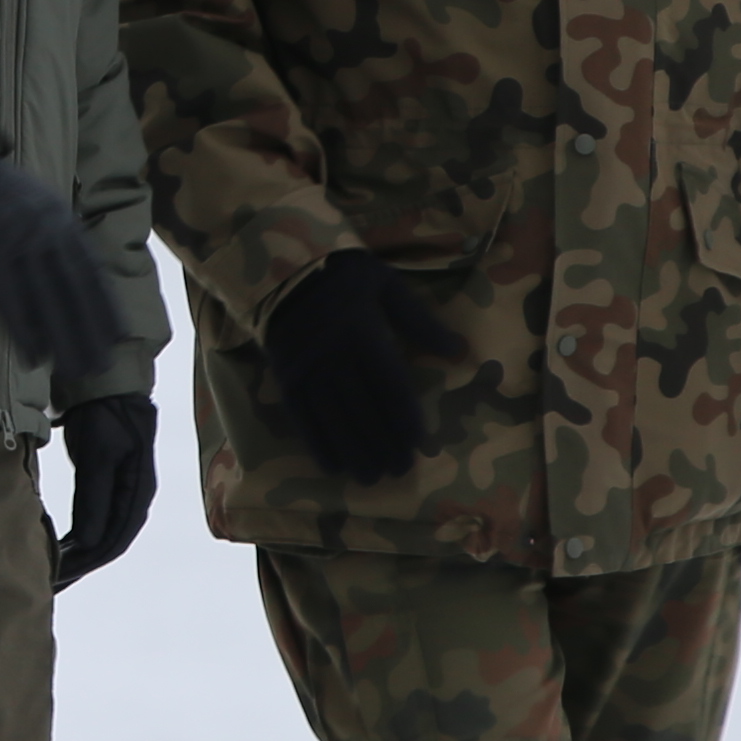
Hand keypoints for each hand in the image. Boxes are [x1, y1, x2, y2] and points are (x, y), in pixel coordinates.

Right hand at [0, 157, 126, 376]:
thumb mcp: (37, 204)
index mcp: (61, 220)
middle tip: (100, 366)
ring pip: (46, 299)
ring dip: (62, 338)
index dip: (105, 306)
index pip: (91, 271)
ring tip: (73, 370)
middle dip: (89, 331)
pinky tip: (32, 355)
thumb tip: (74, 272)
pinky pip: (9, 297)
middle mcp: (46, 230)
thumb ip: (55, 236)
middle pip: (73, 290)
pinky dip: (22, 329)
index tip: (119, 336)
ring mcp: (18, 239)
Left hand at [48, 393, 157, 584]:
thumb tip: (85, 542)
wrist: (109, 387)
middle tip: (47, 582)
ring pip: (102, 538)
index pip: (113, 540)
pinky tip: (57, 549)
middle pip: (108, 545)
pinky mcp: (109, 490)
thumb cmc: (105, 415)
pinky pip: (96, 524)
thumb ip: (93, 496)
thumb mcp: (97, 453)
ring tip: (49, 571)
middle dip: (79, 565)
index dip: (86, 561)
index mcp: (137, 493)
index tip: (58, 574)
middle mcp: (134, 500)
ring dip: (78, 556)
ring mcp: (124, 496)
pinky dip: (77, 540)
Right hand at [259, 252, 442, 483]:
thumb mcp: (386, 285)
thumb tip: (460, 351)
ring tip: (370, 477)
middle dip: (382, 444)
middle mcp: (333, 355)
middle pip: (362, 410)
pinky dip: (316, 443)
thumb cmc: (342, 274)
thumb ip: (420, 322)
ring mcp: (306, 368)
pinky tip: (331, 466)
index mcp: (362, 332)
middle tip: (399, 470)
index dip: (404, 419)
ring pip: (333, 418)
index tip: (419, 444)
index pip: (389, 386)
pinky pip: (301, 417)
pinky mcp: (285, 376)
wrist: (280, 263)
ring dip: (353, 451)